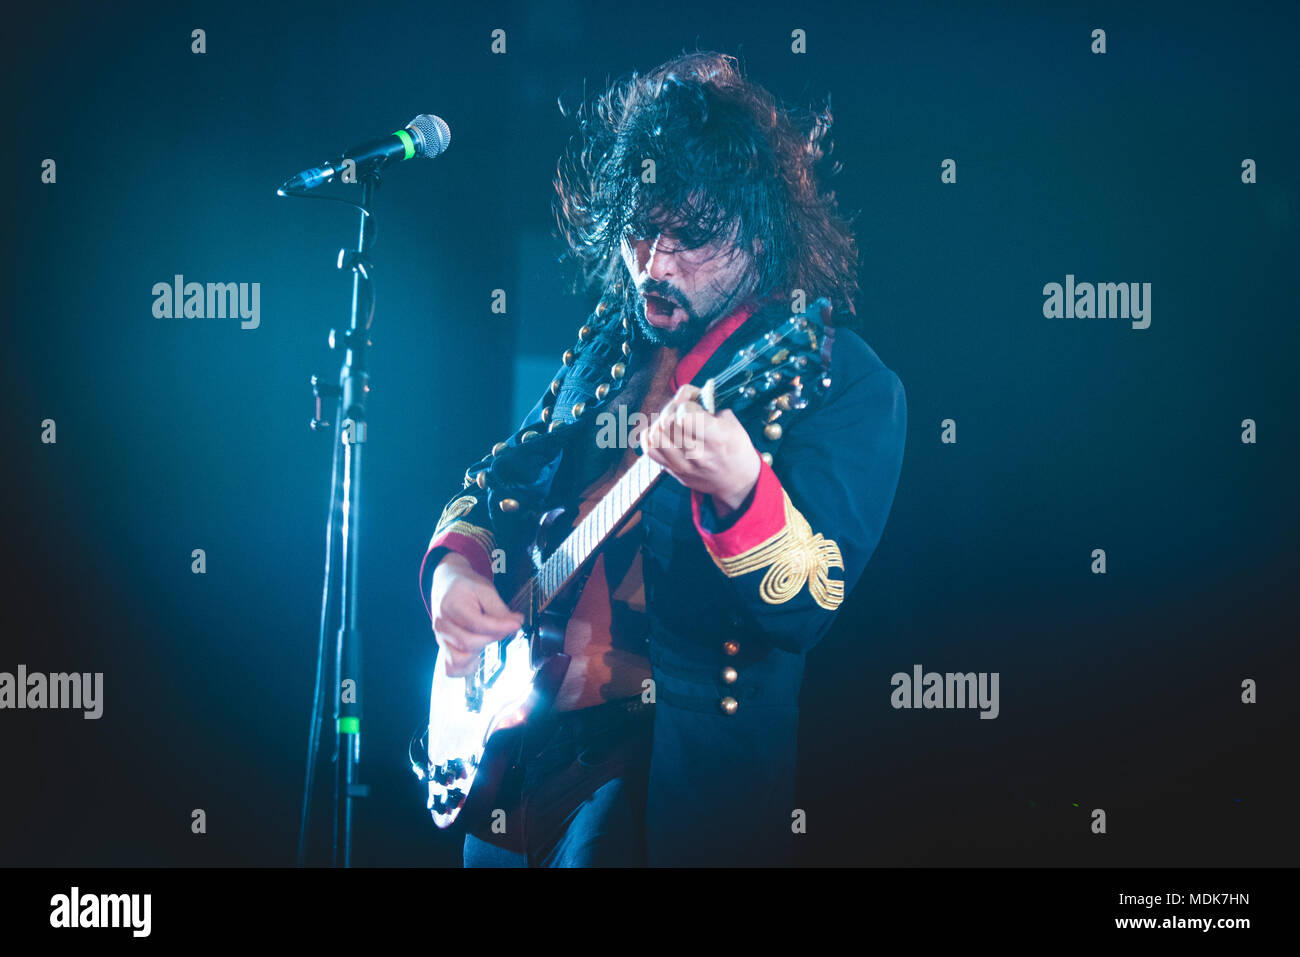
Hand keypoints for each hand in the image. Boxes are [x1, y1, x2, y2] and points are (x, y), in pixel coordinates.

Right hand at [430, 552, 523, 677]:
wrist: (446, 584)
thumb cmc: (465, 586)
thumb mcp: (485, 590)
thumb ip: (499, 609)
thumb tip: (516, 623)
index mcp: (452, 606)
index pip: (478, 624)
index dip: (501, 627)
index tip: (516, 624)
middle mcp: (442, 625)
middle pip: (470, 643)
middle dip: (493, 638)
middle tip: (504, 629)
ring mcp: (441, 638)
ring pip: (460, 659)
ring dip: (478, 653)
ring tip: (487, 639)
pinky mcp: (443, 648)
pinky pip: (451, 668)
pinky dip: (466, 667)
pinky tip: (477, 656)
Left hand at [641, 384, 760, 517]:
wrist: (737, 481)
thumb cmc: (735, 447)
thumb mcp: (730, 420)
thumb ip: (706, 403)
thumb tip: (683, 393)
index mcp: (716, 438)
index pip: (685, 415)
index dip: (686, 405)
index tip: (695, 408)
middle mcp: (697, 453)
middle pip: (667, 423)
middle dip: (672, 410)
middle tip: (681, 411)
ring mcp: (683, 465)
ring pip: (655, 435)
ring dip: (661, 422)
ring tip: (672, 422)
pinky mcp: (673, 471)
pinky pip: (650, 450)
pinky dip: (651, 437)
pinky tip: (662, 433)